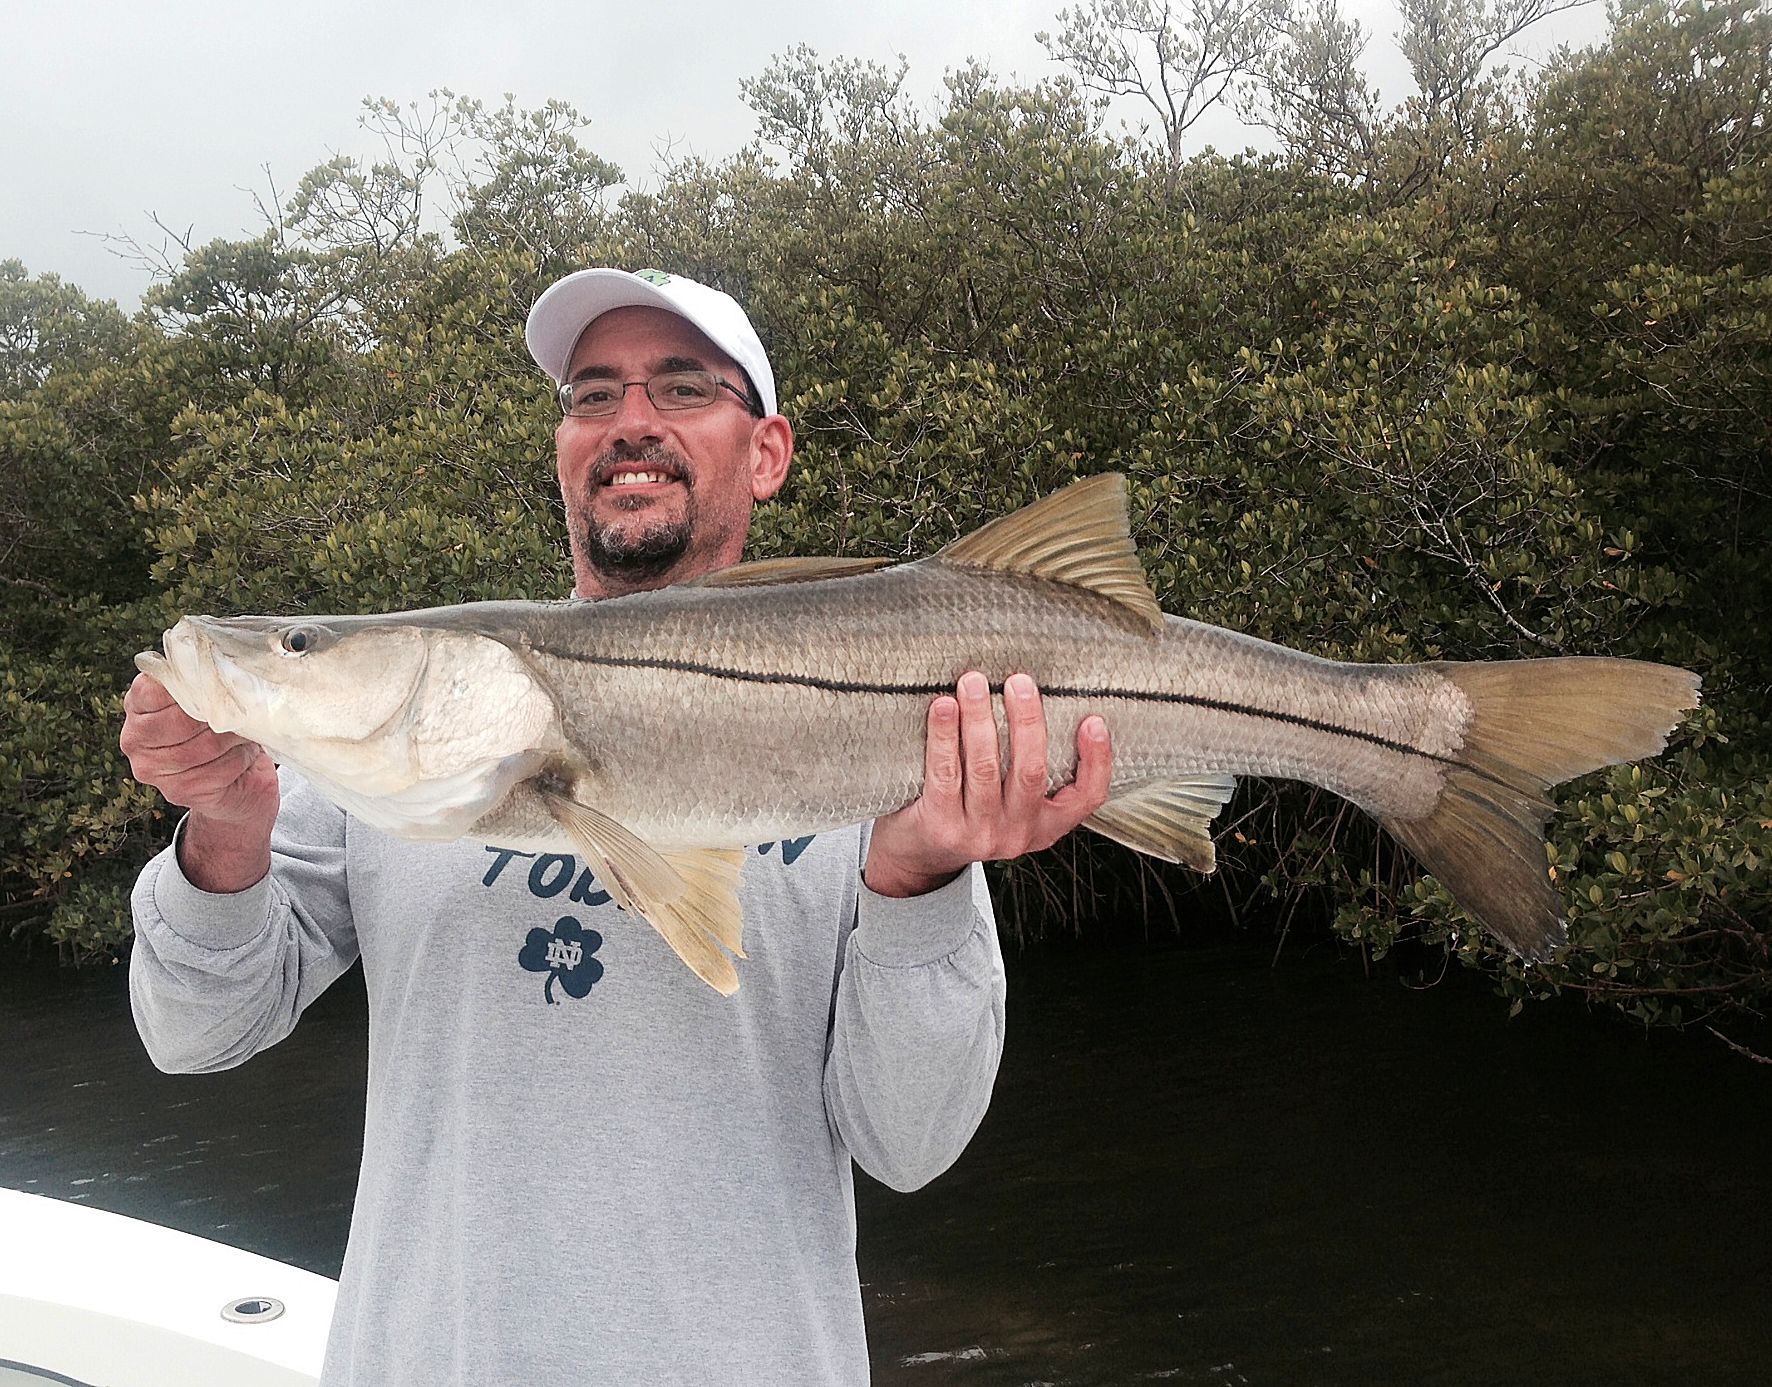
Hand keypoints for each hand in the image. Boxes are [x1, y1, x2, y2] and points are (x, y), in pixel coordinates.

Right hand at [121, 672, 279, 891]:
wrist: (238, 781)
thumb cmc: (222, 729)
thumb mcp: (211, 697)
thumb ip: (205, 680)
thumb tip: (224, 667)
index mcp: (137, 704)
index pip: (155, 688)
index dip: (194, 685)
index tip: (221, 683)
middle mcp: (134, 738)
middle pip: (183, 719)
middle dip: (221, 715)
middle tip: (242, 712)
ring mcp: (152, 768)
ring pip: (205, 745)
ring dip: (234, 738)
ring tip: (243, 733)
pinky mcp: (177, 791)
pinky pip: (218, 769)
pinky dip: (239, 759)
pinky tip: (242, 756)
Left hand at [863, 671, 1111, 897]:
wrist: (919, 856)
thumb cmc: (968, 813)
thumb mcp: (1011, 803)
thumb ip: (1026, 767)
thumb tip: (1033, 699)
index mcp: (1045, 825)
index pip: (1088, 797)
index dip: (1097, 760)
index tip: (1093, 721)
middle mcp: (1017, 833)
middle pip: (1031, 771)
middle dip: (1027, 721)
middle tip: (1018, 682)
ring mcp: (979, 833)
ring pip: (985, 768)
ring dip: (979, 719)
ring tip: (973, 683)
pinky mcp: (942, 826)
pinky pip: (945, 773)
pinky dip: (944, 735)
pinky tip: (943, 708)